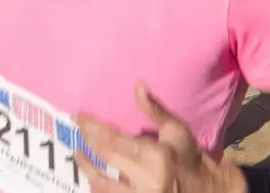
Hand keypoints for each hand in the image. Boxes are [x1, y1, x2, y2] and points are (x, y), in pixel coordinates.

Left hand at [80, 84, 247, 192]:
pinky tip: (93, 177)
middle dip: (87, 144)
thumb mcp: (177, 132)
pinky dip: (99, 187)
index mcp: (156, 158)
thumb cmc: (193, 160)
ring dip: (88, 169)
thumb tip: (138, 86)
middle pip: (105, 159)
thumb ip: (154, 110)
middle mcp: (146, 181)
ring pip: (102, 185)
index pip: (114, 140)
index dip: (92, 128)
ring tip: (79, 154)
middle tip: (76, 131)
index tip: (78, 118)